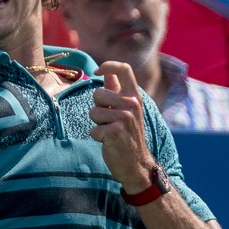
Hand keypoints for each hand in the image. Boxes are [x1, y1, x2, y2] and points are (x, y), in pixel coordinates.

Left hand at [87, 61, 154, 186]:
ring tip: (110, 131)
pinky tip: (108, 142)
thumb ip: (117, 91)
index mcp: (135, 96)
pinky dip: (97, 137)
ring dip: (97, 124)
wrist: (136, 163)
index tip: (96, 71)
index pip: (124, 69)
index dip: (108, 65)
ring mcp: (125, 118)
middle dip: (97, 108)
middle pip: (98, 94)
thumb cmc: (128, 135)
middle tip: (109, 121)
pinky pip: (93, 129)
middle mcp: (132, 104)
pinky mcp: (115, 132)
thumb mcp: (126, 110)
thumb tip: (106, 73)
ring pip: (93, 112)